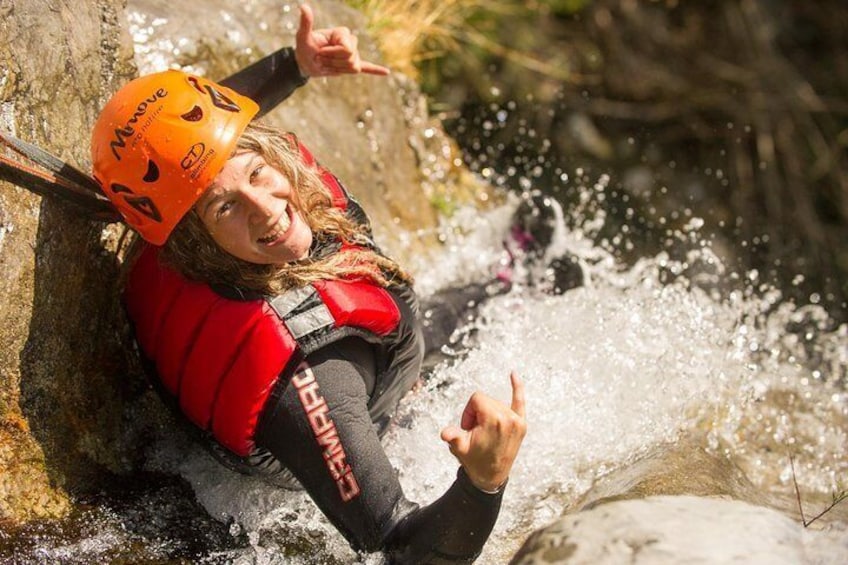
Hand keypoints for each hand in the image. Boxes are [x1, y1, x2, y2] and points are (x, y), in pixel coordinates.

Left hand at [294, 4, 389, 77]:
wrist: (305, 62)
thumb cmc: (304, 48)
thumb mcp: (303, 36)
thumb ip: (306, 22)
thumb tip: (303, 6)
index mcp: (342, 34)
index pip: (346, 49)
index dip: (332, 54)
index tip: (320, 53)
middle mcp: (350, 42)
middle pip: (350, 58)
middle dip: (334, 62)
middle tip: (322, 59)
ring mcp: (352, 54)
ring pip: (353, 67)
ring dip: (338, 69)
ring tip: (328, 64)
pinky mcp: (351, 65)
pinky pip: (366, 68)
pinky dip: (376, 70)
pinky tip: (386, 72)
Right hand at [440, 373, 526, 491]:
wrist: (491, 477)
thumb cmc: (474, 461)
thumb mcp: (460, 448)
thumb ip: (453, 437)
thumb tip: (446, 434)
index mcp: (494, 419)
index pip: (477, 398)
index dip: (468, 412)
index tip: (468, 428)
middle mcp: (509, 417)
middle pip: (486, 400)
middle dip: (477, 413)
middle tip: (476, 433)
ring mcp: (517, 421)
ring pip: (496, 403)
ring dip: (488, 413)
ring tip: (486, 433)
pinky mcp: (522, 424)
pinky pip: (519, 400)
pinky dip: (517, 387)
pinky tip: (513, 374)